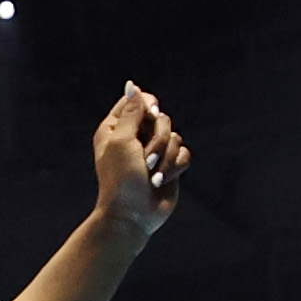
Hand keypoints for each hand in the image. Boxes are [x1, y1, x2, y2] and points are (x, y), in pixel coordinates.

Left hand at [94, 82, 186, 237]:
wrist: (133, 215)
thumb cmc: (121, 180)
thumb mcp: (122, 141)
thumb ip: (131, 112)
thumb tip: (133, 86)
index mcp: (116, 128)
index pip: (137, 102)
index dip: (149, 106)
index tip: (151, 116)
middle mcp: (135, 137)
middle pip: (161, 118)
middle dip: (158, 139)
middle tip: (145, 158)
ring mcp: (153, 151)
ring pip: (175, 136)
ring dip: (166, 157)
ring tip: (152, 175)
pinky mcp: (168, 165)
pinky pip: (184, 153)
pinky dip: (174, 167)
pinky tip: (162, 180)